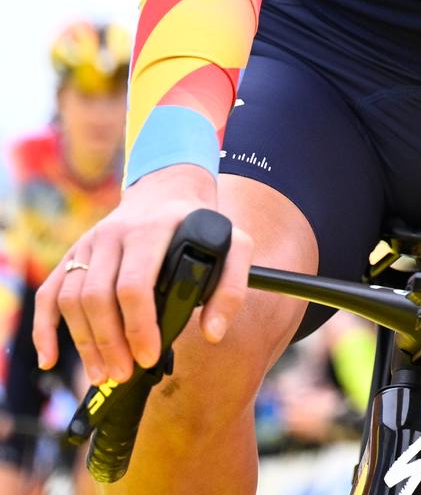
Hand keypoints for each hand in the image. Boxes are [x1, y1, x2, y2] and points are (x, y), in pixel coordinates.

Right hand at [34, 165, 252, 384]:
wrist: (168, 188)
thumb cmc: (201, 224)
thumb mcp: (233, 244)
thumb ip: (232, 288)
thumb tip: (213, 334)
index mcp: (152, 230)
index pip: (134, 285)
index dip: (138, 327)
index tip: (148, 357)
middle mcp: (114, 234)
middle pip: (97, 297)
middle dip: (109, 343)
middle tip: (123, 375)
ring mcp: (88, 243)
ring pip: (71, 299)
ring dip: (83, 343)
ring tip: (102, 374)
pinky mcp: (73, 253)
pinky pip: (49, 293)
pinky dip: (44, 328)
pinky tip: (50, 358)